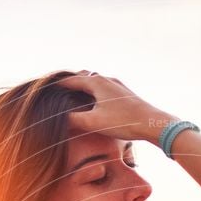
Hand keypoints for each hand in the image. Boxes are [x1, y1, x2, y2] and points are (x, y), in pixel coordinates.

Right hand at [57, 71, 179, 143]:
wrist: (152, 123)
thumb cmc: (124, 122)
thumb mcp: (94, 122)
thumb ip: (75, 119)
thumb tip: (59, 118)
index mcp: (97, 83)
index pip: (72, 80)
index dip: (58, 85)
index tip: (47, 88)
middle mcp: (107, 80)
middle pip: (84, 77)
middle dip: (72, 82)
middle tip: (60, 89)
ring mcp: (118, 86)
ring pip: (97, 81)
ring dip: (85, 86)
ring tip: (77, 94)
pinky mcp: (126, 94)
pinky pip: (106, 88)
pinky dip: (97, 91)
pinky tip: (99, 101)